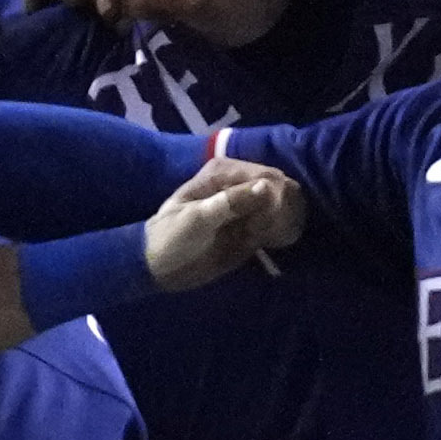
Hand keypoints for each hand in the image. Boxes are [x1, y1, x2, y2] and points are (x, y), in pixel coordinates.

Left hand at [142, 157, 306, 291]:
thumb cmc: (171, 236)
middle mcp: (238, 185)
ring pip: (281, 208)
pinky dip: (278, 235)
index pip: (265, 175)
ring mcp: (246, 207)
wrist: (159, 267)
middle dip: (280, 211)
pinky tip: (269, 246)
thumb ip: (231, 202)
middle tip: (265, 233)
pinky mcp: (250, 228)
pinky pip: (276, 227)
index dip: (274, 196)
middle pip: (279, 189)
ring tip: (264, 241)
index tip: (268, 219)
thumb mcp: (198, 218)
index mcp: (223, 173)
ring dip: (281, 224)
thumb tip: (267, 187)